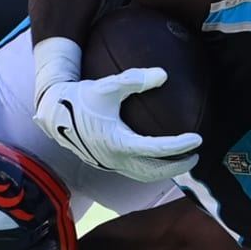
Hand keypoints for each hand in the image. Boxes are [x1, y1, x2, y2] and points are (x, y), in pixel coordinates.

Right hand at [32, 36, 200, 183]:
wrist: (52, 111)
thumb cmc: (81, 97)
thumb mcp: (106, 86)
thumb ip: (134, 79)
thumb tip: (163, 74)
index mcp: (117, 142)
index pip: (157, 149)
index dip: (180, 145)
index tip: (198, 138)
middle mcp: (114, 158)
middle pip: (155, 170)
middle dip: (178, 166)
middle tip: (196, 154)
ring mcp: (110, 164)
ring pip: (144, 175)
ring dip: (165, 171)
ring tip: (183, 159)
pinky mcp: (106, 163)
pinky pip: (135, 172)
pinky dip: (151, 168)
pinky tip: (161, 157)